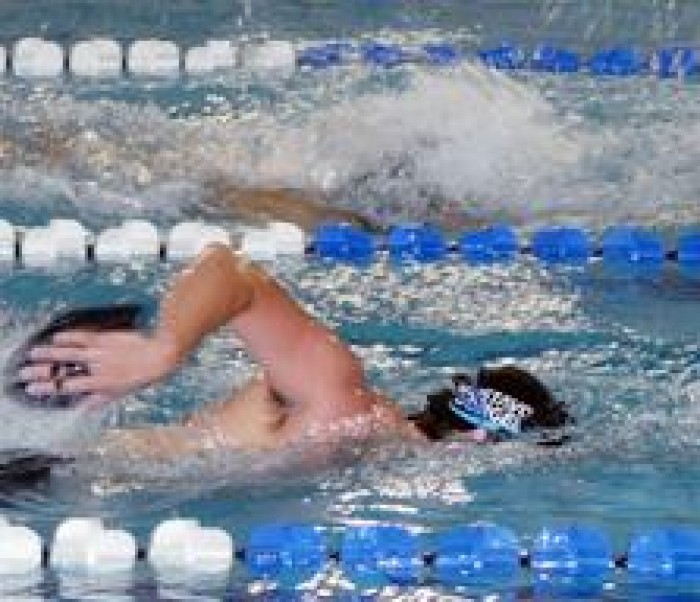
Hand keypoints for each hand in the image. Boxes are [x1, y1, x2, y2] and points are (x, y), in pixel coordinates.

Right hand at [18, 330, 179, 406]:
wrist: (161, 355)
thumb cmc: (145, 375)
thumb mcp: (124, 392)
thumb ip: (102, 398)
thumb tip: (85, 407)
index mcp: (101, 385)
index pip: (68, 388)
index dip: (49, 389)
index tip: (33, 389)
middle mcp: (97, 369)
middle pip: (63, 371)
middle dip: (41, 372)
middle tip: (24, 374)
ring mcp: (100, 353)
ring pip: (68, 353)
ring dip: (48, 354)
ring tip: (33, 354)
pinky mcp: (105, 339)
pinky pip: (82, 337)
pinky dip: (68, 336)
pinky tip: (57, 336)